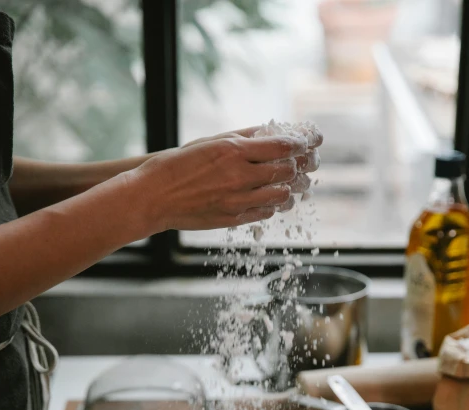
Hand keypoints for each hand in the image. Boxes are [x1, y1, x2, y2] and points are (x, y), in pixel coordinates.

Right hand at [133, 133, 308, 232]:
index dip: (304, 143)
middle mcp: (240, 176)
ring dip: (293, 186)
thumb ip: (242, 137)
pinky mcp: (234, 218)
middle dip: (304, 164)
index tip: (314, 140)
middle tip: (311, 160)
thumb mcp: (210, 142)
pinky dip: (276, 204)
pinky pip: (266, 212)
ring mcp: (238, 200)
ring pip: (282, 195)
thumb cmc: (178, 165)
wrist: (154, 197)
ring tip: (298, 181)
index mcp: (234, 152)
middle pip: (287, 170)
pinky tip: (277, 197)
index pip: (283, 146)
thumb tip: (270, 131)